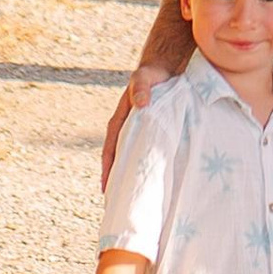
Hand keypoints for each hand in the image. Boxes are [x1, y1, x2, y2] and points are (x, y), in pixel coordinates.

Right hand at [100, 64, 172, 187]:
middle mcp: (127, 132)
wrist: (166, 69)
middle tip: (118, 204)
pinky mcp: (156, 134)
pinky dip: (148, 167)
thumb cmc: (151, 75)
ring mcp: (141, 134)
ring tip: (136, 199)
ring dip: (133, 177)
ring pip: (134, 160)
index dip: (107, 171)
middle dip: (117, 181)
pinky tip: (156, 182)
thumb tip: (142, 103)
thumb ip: (141, 88)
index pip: (110, 151)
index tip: (107, 190)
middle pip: (120, 160)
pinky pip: (149, 154)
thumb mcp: (143, 78)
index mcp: (119, 123)